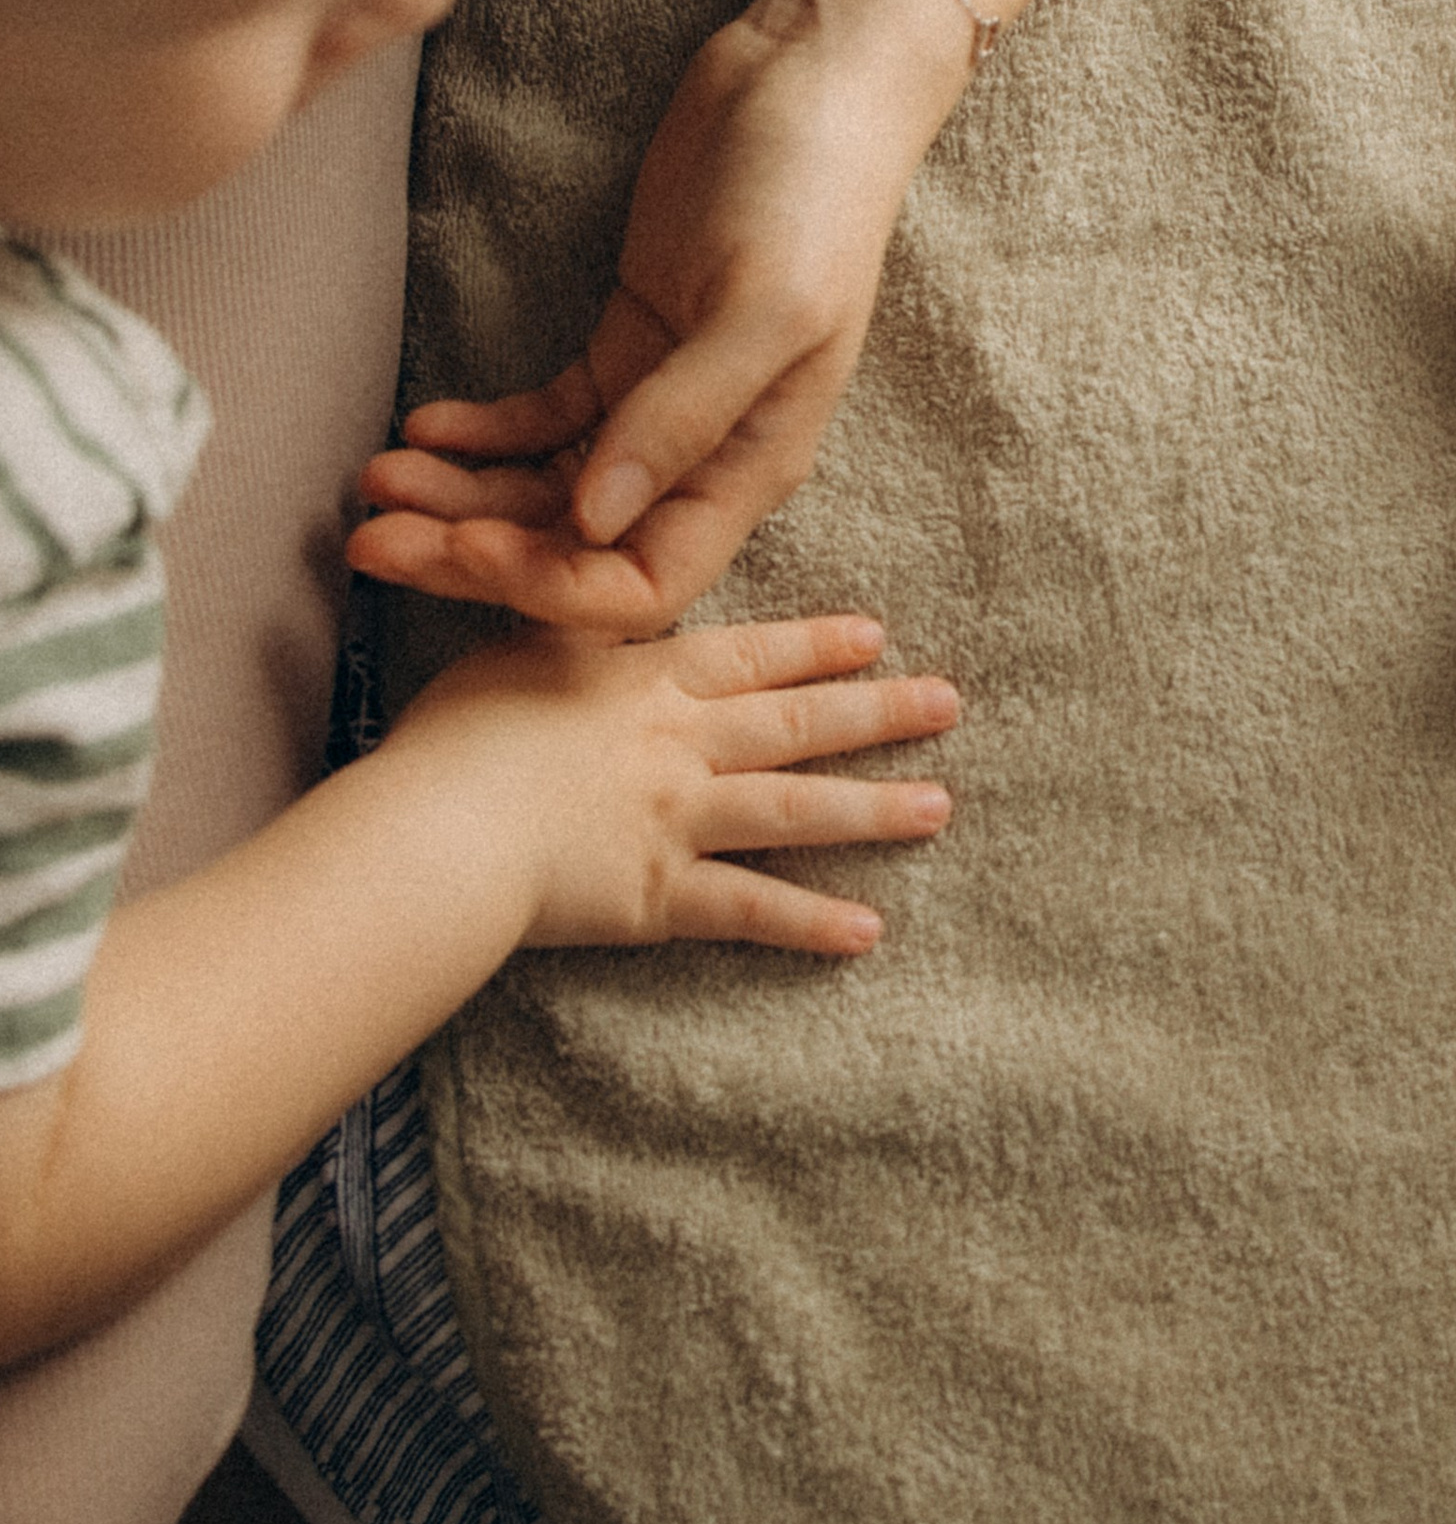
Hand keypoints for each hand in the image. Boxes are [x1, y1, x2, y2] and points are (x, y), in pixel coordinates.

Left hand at [351, 0, 960, 633]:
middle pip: (576, 549)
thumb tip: (595, 521)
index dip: (552, 586)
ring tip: (375, 476)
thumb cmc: (812, 190)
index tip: (465, 545)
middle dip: (473, 552)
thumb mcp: (765, 306)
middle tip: (372, 539)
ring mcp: (660, 401)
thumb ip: (687, 416)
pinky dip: (479, 433)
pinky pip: (540, 419)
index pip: (648, 584)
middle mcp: (704, 454)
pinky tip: (423, 421)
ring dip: (459, 496)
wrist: (808, 78)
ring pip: (544, 490)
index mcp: (752, 464)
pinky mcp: (627, 344)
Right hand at [388, 611, 957, 953]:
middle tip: (948, 703)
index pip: (750, 657)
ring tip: (939, 806)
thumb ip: (565, 637)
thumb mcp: (513, 656)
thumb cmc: (454, 740)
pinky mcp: (660, 897)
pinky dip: (811, 922)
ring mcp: (678, 821)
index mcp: (645, 683)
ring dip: (873, 808)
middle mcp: (680, 746)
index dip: (815, 646)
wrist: (438, 830)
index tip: (875, 637)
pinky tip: (869, 929)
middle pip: (795, 723)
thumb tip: (580, 594)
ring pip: (796, 808)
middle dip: (877, 712)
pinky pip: (751, 910)